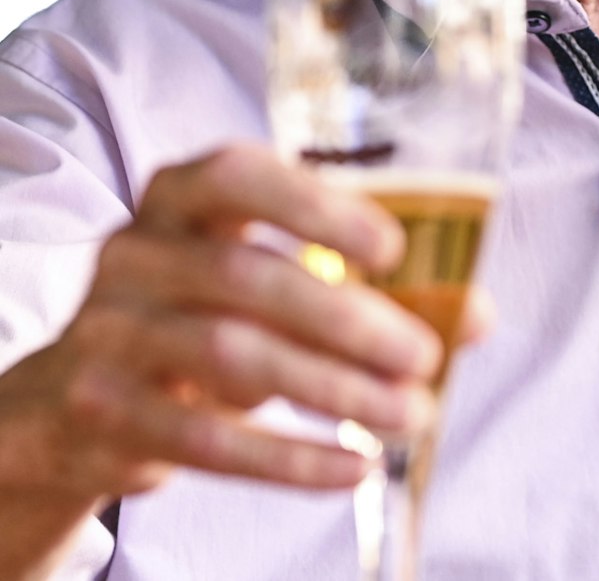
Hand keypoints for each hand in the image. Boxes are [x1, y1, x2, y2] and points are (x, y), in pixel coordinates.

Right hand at [0, 142, 447, 567]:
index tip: (392, 249)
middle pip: (247, 279)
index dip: (316, 208)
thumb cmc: (207, 316)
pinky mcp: (98, 411)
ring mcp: (107, 332)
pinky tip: (349, 465)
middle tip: (423, 357)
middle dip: (350, 321)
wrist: (80, 398)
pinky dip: (287, 458)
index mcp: (181, 196)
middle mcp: (134, 252)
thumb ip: (373, 290)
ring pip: (228, 358)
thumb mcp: (276, 289)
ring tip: (406, 414)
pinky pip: (201, 440)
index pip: (237, 175)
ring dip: (332, 389)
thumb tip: (476, 315)